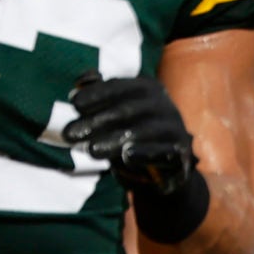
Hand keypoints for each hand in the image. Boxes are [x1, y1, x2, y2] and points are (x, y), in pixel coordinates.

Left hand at [65, 72, 208, 241]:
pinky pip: (164, 153)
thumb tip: (82, 80)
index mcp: (148, 88)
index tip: (74, 104)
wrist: (164, 173)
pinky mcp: (182, 156)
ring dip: (114, 140)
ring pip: (142, 132)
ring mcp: (176, 130)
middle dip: (96, 122)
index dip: (96, 94)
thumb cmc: (132, 137)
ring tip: (91, 150)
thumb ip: (99, 97)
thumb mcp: (114, 115)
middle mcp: (165, 105)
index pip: (119, 88)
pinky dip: (146, 154)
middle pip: (127, 110)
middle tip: (70, 134)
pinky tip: (127, 156)